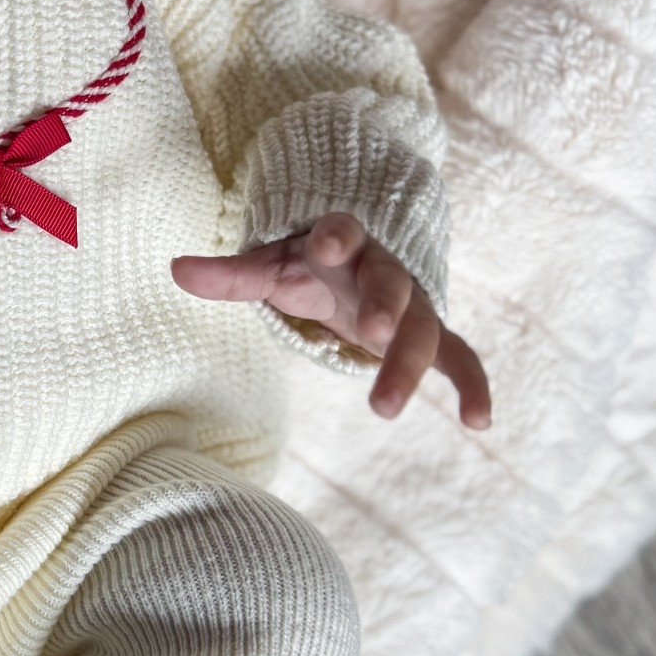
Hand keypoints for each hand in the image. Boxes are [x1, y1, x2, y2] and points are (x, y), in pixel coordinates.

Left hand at [171, 212, 491, 429]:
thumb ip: (229, 274)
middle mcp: (383, 271)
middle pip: (391, 285)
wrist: (358, 266)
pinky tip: (480, 422)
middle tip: (373, 329)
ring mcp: (412, 305)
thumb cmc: (308, 266)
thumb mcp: (269, 268)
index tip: (332, 244)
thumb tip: (175, 268)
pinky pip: (461, 358)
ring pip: (423, 329)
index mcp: (342, 244)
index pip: (343, 233)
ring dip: (409, 366)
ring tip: (384, 407)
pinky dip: (473, 386)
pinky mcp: (431, 335)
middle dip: (384, 304)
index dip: (340, 236)